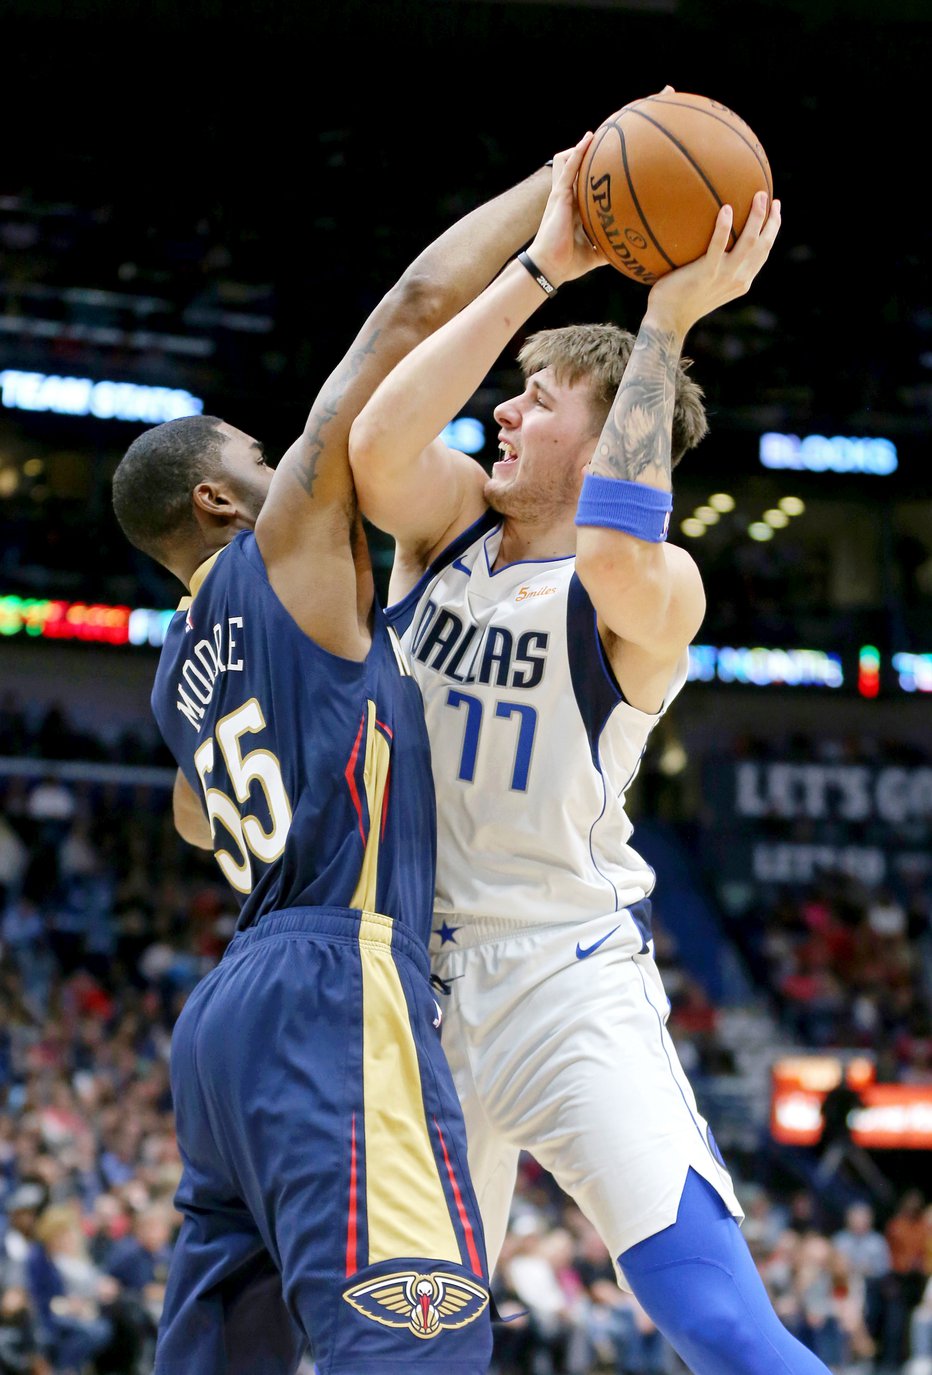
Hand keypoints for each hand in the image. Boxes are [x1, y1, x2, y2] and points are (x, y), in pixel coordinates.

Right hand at [526, 133, 608, 286]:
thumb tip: (630, 253)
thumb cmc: (569, 262)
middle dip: (588, 156)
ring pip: (570, 162)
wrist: (551, 267)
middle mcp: (569, 199)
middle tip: (606, 142)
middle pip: (576, 170)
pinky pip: (569, 168)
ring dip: (581, 149)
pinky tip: (588, 139)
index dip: (595, 174)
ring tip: (596, 136)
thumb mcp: (596, 253)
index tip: (612, 163)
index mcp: (576, 210)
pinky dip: (578, 152)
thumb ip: (610, 247)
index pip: (585, 186)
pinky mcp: (559, 195)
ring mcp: (563, 195)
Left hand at [644, 190, 781, 337]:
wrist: (668, 320)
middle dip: (771, 219)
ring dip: (757, 217)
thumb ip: (715, 264)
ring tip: (757, 194)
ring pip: (749, 242)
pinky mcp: (706, 274)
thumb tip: (709, 237)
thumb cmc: (680, 299)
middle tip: (766, 195)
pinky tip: (726, 208)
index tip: (775, 208)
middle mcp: (738, 279)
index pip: (763, 252)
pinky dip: (724, 227)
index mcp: (742, 281)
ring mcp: (724, 277)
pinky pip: (718, 246)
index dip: (772, 229)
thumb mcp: (706, 283)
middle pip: (763, 245)